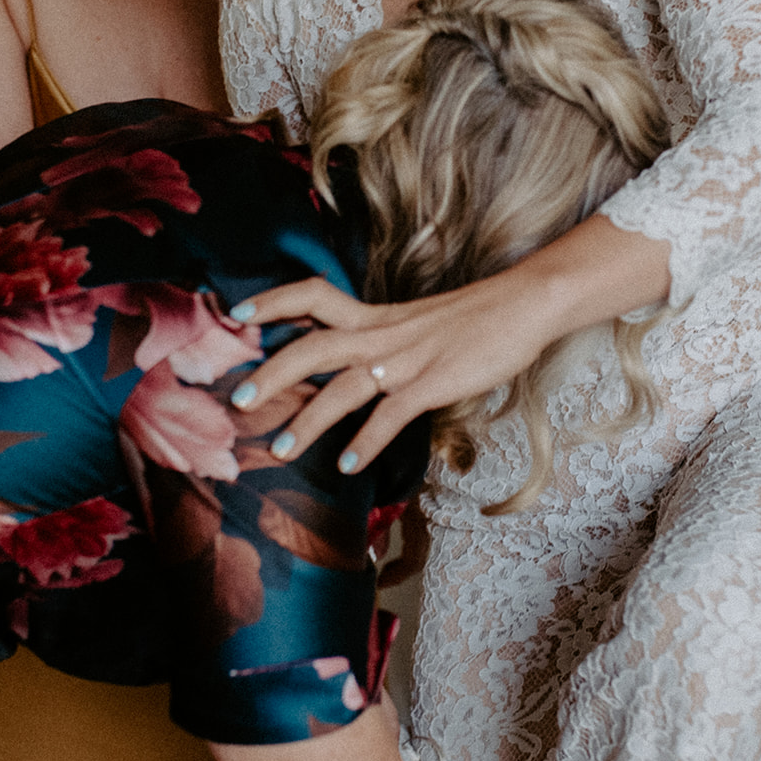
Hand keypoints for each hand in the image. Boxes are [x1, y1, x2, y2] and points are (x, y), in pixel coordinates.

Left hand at [229, 265, 552, 470]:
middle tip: (238, 398)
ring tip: (279, 448)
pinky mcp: (432, 382)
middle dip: (272, 371)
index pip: (313, 295)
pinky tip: (346, 466)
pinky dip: (365, 443)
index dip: (273, 301)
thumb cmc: (476, 318)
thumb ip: (386, 341)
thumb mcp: (419, 324)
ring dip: (307, 419)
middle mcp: (382, 334)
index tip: (235, 313)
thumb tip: (360, 367)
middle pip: (312, 345)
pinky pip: (389, 415)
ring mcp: (406, 359)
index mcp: (377, 316)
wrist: (525, 304)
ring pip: (342, 387)